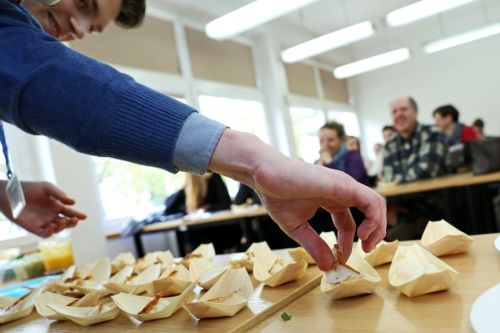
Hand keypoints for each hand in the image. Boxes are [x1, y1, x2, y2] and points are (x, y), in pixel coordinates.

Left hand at [0, 181, 86, 237]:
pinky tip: (52, 226)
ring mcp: (43, 222)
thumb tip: (73, 202)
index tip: (84, 216)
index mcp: (56, 206)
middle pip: (66, 223)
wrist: (11, 194)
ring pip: (58, 229)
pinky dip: (51, 232)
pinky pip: (45, 233)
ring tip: (63, 221)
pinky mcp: (34, 228)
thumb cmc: (29, 189)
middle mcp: (51, 215)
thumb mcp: (47, 188)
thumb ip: (60, 194)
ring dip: (63, 227)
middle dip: (72, 223)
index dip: (77, 215)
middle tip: (74, 219)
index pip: (69, 212)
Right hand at [209, 130, 386, 270]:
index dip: (349, 243)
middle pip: (370, 211)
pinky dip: (375, 219)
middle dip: (373, 234)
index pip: (348, 223)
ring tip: (368, 244)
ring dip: (378, 227)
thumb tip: (328, 267)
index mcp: (332, 199)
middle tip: (366, 251)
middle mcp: (342, 191)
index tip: (342, 258)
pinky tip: (363, 234)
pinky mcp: (344, 184)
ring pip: (376, 205)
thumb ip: (314, 245)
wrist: (264, 176)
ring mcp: (345, 186)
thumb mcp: (297, 228)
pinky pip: (371, 201)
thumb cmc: (277, 195)